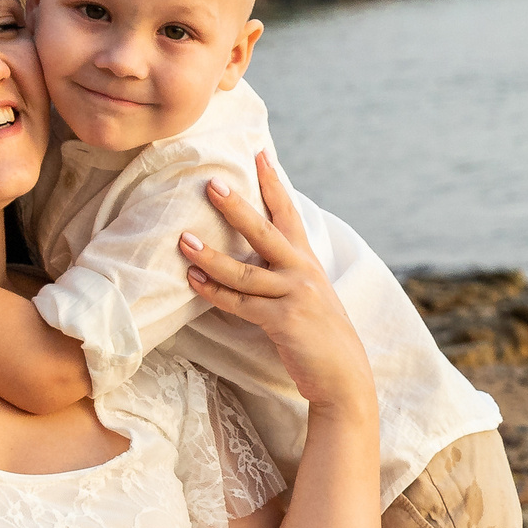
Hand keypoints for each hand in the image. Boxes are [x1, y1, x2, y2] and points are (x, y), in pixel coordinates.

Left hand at [180, 152, 375, 417]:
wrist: (344, 376)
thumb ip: (284, 272)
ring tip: (183, 240)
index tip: (258, 151)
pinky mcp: (284, 322)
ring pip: (245, 271)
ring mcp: (295, 295)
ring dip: (211, 256)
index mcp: (307, 261)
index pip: (288, 212)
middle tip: (211, 183)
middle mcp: (303, 271)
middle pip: (265, 231)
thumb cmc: (318, 336)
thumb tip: (252, 255)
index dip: (273, 182)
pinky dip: (215, 293)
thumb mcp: (308, 294)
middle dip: (237, 207)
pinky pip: (241, 304)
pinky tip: (194, 280)